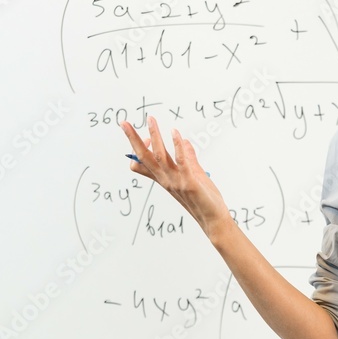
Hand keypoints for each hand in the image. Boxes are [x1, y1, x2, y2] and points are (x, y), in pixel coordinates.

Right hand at [120, 116, 231, 237]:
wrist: (213, 219)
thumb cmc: (203, 199)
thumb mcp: (195, 175)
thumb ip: (189, 159)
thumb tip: (184, 140)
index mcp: (164, 179)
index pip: (140, 165)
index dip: (139, 150)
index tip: (145, 136)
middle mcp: (165, 180)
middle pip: (143, 158)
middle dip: (132, 139)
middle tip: (124, 123)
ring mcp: (176, 181)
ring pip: (159, 156)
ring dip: (154, 136)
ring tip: (151, 119)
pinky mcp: (189, 182)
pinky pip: (181, 161)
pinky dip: (177, 146)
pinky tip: (176, 133)